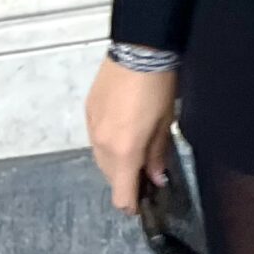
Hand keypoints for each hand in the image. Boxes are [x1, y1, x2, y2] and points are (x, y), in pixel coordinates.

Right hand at [86, 55, 178, 215]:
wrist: (139, 49)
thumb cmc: (158, 87)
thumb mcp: (165, 123)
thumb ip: (157, 154)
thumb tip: (156, 178)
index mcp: (123, 151)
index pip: (120, 194)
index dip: (131, 204)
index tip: (142, 203)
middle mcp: (102, 145)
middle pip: (110, 177)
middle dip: (126, 179)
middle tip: (145, 171)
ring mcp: (92, 128)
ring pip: (101, 159)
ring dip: (116, 162)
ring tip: (135, 148)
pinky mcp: (88, 112)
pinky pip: (96, 139)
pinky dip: (108, 143)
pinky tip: (123, 130)